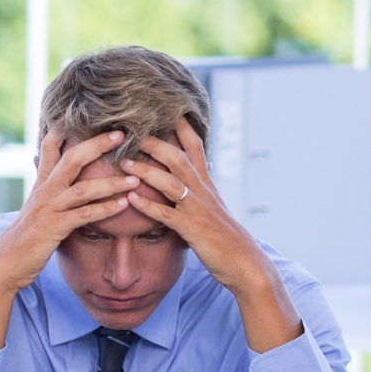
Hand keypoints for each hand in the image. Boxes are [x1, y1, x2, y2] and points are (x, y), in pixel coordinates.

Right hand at [0, 130, 137, 293]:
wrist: (6, 262)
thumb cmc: (25, 235)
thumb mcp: (34, 205)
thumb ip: (43, 183)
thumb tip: (40, 161)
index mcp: (42, 182)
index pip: (50, 146)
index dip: (65, 128)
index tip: (87, 114)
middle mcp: (45, 190)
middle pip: (72, 158)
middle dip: (97, 144)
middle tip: (120, 134)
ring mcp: (50, 208)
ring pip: (83, 188)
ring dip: (111, 182)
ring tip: (135, 179)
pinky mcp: (54, 227)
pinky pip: (84, 215)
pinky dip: (105, 209)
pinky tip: (123, 205)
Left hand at [122, 118, 303, 351]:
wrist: (246, 263)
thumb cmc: (227, 238)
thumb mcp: (216, 208)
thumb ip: (204, 189)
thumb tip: (202, 172)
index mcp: (207, 184)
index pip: (196, 148)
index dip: (182, 127)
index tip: (167, 108)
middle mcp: (203, 192)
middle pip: (178, 158)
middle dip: (155, 142)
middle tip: (132, 129)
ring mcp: (198, 210)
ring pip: (171, 183)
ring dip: (146, 171)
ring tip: (124, 162)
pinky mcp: (192, 230)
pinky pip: (168, 215)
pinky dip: (149, 206)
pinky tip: (132, 199)